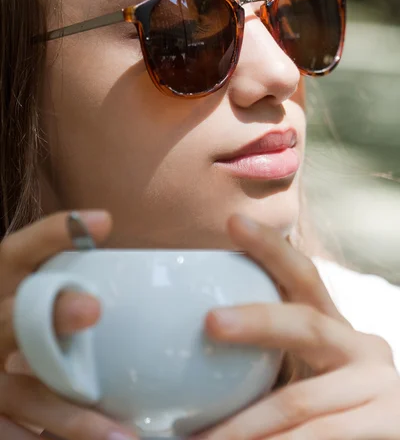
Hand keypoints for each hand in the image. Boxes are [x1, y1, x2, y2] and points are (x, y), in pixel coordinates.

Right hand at [0, 212, 135, 439]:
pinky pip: (14, 436)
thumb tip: (132, 264)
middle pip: (10, 317)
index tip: (104, 220)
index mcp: (0, 291)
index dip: (52, 233)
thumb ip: (64, 290)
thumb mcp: (33, 303)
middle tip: (91, 308)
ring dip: (68, 415)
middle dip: (50, 313)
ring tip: (120, 437)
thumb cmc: (25, 334)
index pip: (16, 252)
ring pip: (21, 394)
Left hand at [197, 214, 399, 439]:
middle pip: (306, 324)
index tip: (233, 222)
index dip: (270, 247)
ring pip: (298, 402)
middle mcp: (362, 347)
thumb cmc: (322, 407)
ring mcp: (379, 387)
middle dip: (256, 320)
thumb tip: (178, 356)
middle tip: (210, 321)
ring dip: (243, 425)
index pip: (302, 275)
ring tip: (198, 437)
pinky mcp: (389, 424)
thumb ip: (262, 359)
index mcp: (334, 326)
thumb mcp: (298, 374)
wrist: (381, 435)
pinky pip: (320, 438)